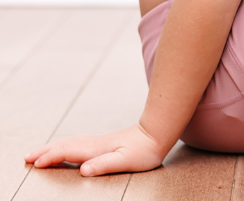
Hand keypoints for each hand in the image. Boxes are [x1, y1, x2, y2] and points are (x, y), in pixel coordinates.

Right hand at [24, 123, 167, 176]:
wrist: (157, 133)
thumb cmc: (144, 151)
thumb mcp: (126, 160)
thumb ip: (105, 164)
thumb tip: (84, 170)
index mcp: (98, 148)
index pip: (69, 152)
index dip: (52, 158)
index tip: (35, 164)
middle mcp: (96, 143)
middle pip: (66, 145)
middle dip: (46, 151)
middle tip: (27, 157)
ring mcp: (99, 141)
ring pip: (71, 142)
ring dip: (53, 147)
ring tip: (39, 153)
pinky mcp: (103, 143)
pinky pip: (77, 143)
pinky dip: (64, 145)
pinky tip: (64, 148)